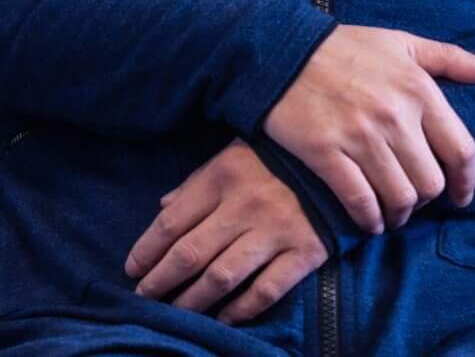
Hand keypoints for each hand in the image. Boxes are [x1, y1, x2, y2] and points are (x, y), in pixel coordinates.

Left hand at [124, 139, 326, 323]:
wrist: (342, 161)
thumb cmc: (278, 157)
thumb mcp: (233, 155)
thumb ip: (197, 183)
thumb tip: (163, 207)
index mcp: (222, 176)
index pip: (172, 221)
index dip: (147, 250)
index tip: (132, 269)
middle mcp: (245, 205)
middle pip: (190, 253)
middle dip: (160, 281)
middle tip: (143, 297)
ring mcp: (275, 231)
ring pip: (221, 276)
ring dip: (192, 301)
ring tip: (174, 313)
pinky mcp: (304, 253)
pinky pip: (265, 290)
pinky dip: (241, 309)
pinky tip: (223, 319)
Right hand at [263, 25, 474, 233]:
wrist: (282, 50)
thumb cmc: (345, 47)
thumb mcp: (401, 42)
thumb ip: (450, 58)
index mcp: (418, 89)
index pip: (461, 151)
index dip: (465, 182)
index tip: (460, 197)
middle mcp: (394, 116)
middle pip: (430, 183)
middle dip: (424, 200)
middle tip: (412, 200)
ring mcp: (359, 136)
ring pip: (398, 198)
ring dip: (398, 214)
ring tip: (391, 213)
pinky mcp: (326, 152)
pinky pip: (360, 201)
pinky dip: (369, 219)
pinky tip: (368, 220)